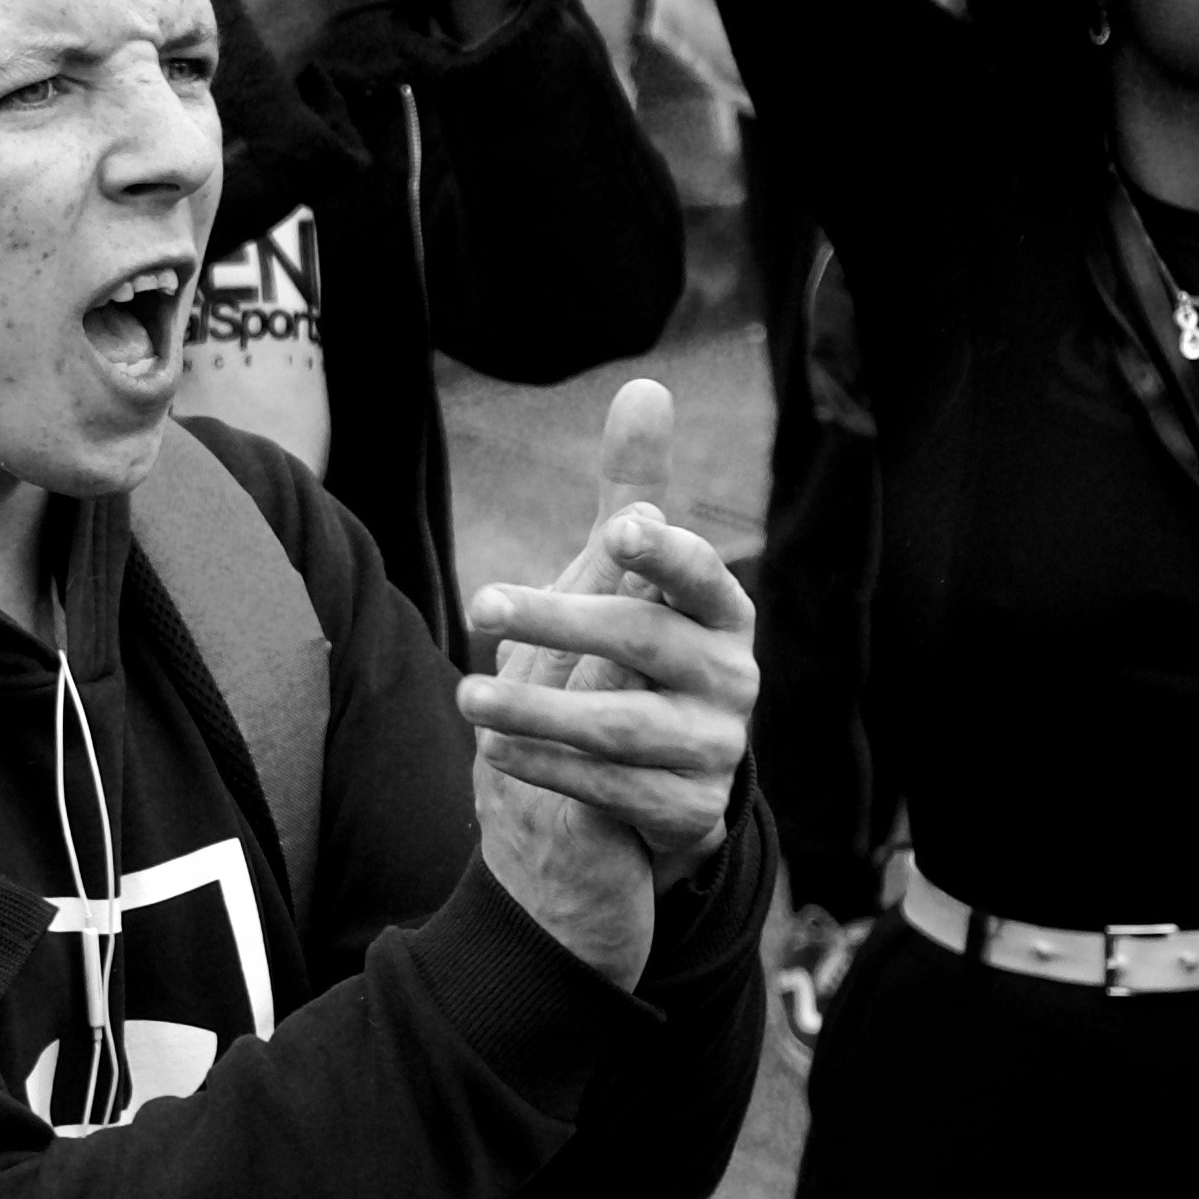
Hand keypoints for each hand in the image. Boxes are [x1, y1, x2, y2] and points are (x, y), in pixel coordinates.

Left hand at [460, 378, 758, 985]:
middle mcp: (732, 679)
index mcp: (722, 615)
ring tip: (466, 696)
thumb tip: (646, 386)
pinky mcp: (688, 812)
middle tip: (482, 601)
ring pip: (619, 726)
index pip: (702, 575)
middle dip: (560, 618)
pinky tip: (495, 753)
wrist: (658, 797)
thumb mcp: (632, 584)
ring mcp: (715, 749)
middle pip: (643, 641)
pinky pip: (610, 790)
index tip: (616, 530)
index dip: (663, 553)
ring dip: (536, 710)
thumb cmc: (634, 664)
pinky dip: (549, 770)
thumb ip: (634, 495)